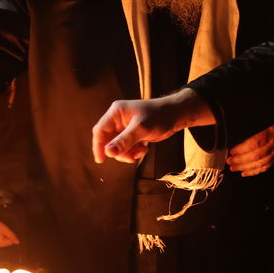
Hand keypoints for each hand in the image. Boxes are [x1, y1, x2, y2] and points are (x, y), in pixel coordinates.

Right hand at [0, 217, 20, 248]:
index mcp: (0, 244)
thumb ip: (12, 236)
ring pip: (0, 240)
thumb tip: (18, 242)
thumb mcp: (5, 229)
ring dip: (1, 236)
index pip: (10, 242)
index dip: (10, 235)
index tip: (5, 230)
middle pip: (5, 242)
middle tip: (1, 229)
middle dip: (5, 236)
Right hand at [91, 88, 215, 164]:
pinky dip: (133, 152)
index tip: (101, 160)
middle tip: (129, 158)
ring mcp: (125, 127)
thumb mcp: (141, 129)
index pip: (100, 130)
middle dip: (118, 151)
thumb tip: (108, 152)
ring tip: (140, 152)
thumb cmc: (159, 116)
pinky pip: (126, 147)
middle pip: (108, 140)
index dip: (98, 146)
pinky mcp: (132, 134)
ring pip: (117, 146)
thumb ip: (124, 141)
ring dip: (127, 153)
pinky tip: (144, 150)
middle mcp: (118, 119)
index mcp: (116, 112)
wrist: (175, 116)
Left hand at [228, 124, 273, 176]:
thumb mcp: (260, 121)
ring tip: (233, 167)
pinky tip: (244, 172)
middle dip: (240, 160)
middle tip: (229, 161)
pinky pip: (264, 168)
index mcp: (269, 132)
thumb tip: (231, 135)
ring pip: (260, 164)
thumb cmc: (269, 124)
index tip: (232, 151)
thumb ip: (247, 128)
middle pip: (257, 155)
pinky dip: (253, 172)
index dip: (242, 148)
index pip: (255, 142)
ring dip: (245, 167)